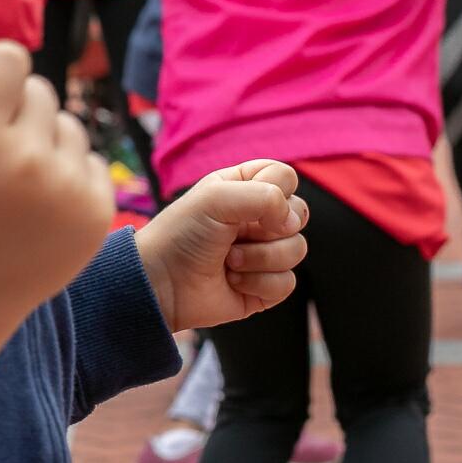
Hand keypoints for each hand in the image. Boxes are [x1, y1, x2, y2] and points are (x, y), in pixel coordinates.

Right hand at [0, 42, 114, 325]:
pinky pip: (91, 162)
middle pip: (38, 91)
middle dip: (12, 110)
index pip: (9, 59)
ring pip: (68, 125)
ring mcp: (67, 190)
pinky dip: (68, 174)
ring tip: (11, 179)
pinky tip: (36, 202)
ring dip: (42, 141)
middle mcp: (27, 161)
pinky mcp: (95, 214)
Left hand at [136, 160, 306, 330]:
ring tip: (228, 261)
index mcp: (243, 188)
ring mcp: (263, 253)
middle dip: (269, 228)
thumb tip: (292, 221)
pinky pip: (287, 282)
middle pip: (299, 214)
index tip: (245, 202)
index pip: (284, 176)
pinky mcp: (265, 286)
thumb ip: (264, 195)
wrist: (162, 283)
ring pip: (297, 249)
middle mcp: (257, 219)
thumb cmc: (182, 234)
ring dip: (258, 258)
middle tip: (234, 234)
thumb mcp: (216, 198)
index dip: (274, 190)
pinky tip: (232, 282)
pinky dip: (258, 283)